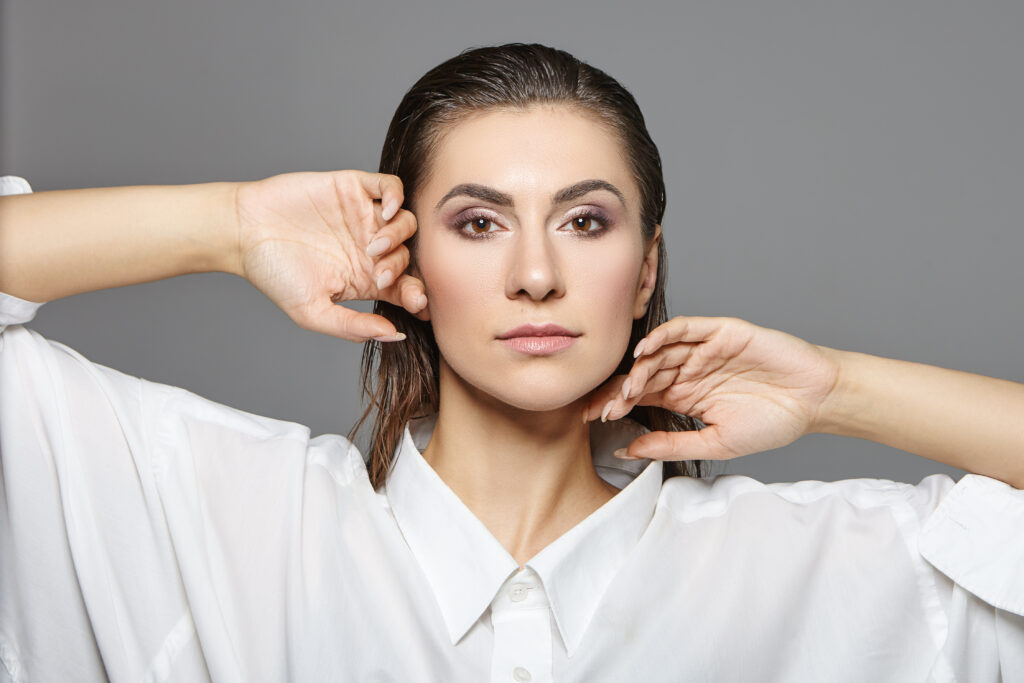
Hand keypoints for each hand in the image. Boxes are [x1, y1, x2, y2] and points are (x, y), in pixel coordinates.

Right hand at [234, 170, 426, 341]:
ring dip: (398, 236)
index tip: (416, 303)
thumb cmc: (274, 274)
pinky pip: (391, 186)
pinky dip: (397, 196)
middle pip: (412, 256)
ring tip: (371, 246)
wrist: (243, 232)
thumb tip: (394, 335)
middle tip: (380, 275)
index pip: (408, 287)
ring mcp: (364, 217)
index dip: (419, 295)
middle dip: (403, 269)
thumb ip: (353, 327)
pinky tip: (385, 212)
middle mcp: (372, 248)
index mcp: (367, 279)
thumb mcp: (312, 312)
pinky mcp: (353, 188)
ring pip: (406, 222)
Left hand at [583, 317, 840, 460]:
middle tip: (602, 406)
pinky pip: (684, 329)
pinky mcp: (720, 332)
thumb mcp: (716, 442)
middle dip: (619, 390)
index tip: (592, 418)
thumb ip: (671, 444)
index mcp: (683, 395)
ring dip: (639, 369)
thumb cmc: (772, 422)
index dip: (614, 404)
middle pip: (642, 374)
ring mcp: (702, 349)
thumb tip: (629, 450)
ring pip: (659, 353)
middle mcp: (688, 369)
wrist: (815, 400)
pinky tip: (646, 351)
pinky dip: (663, 336)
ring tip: (627, 387)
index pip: (639, 396)